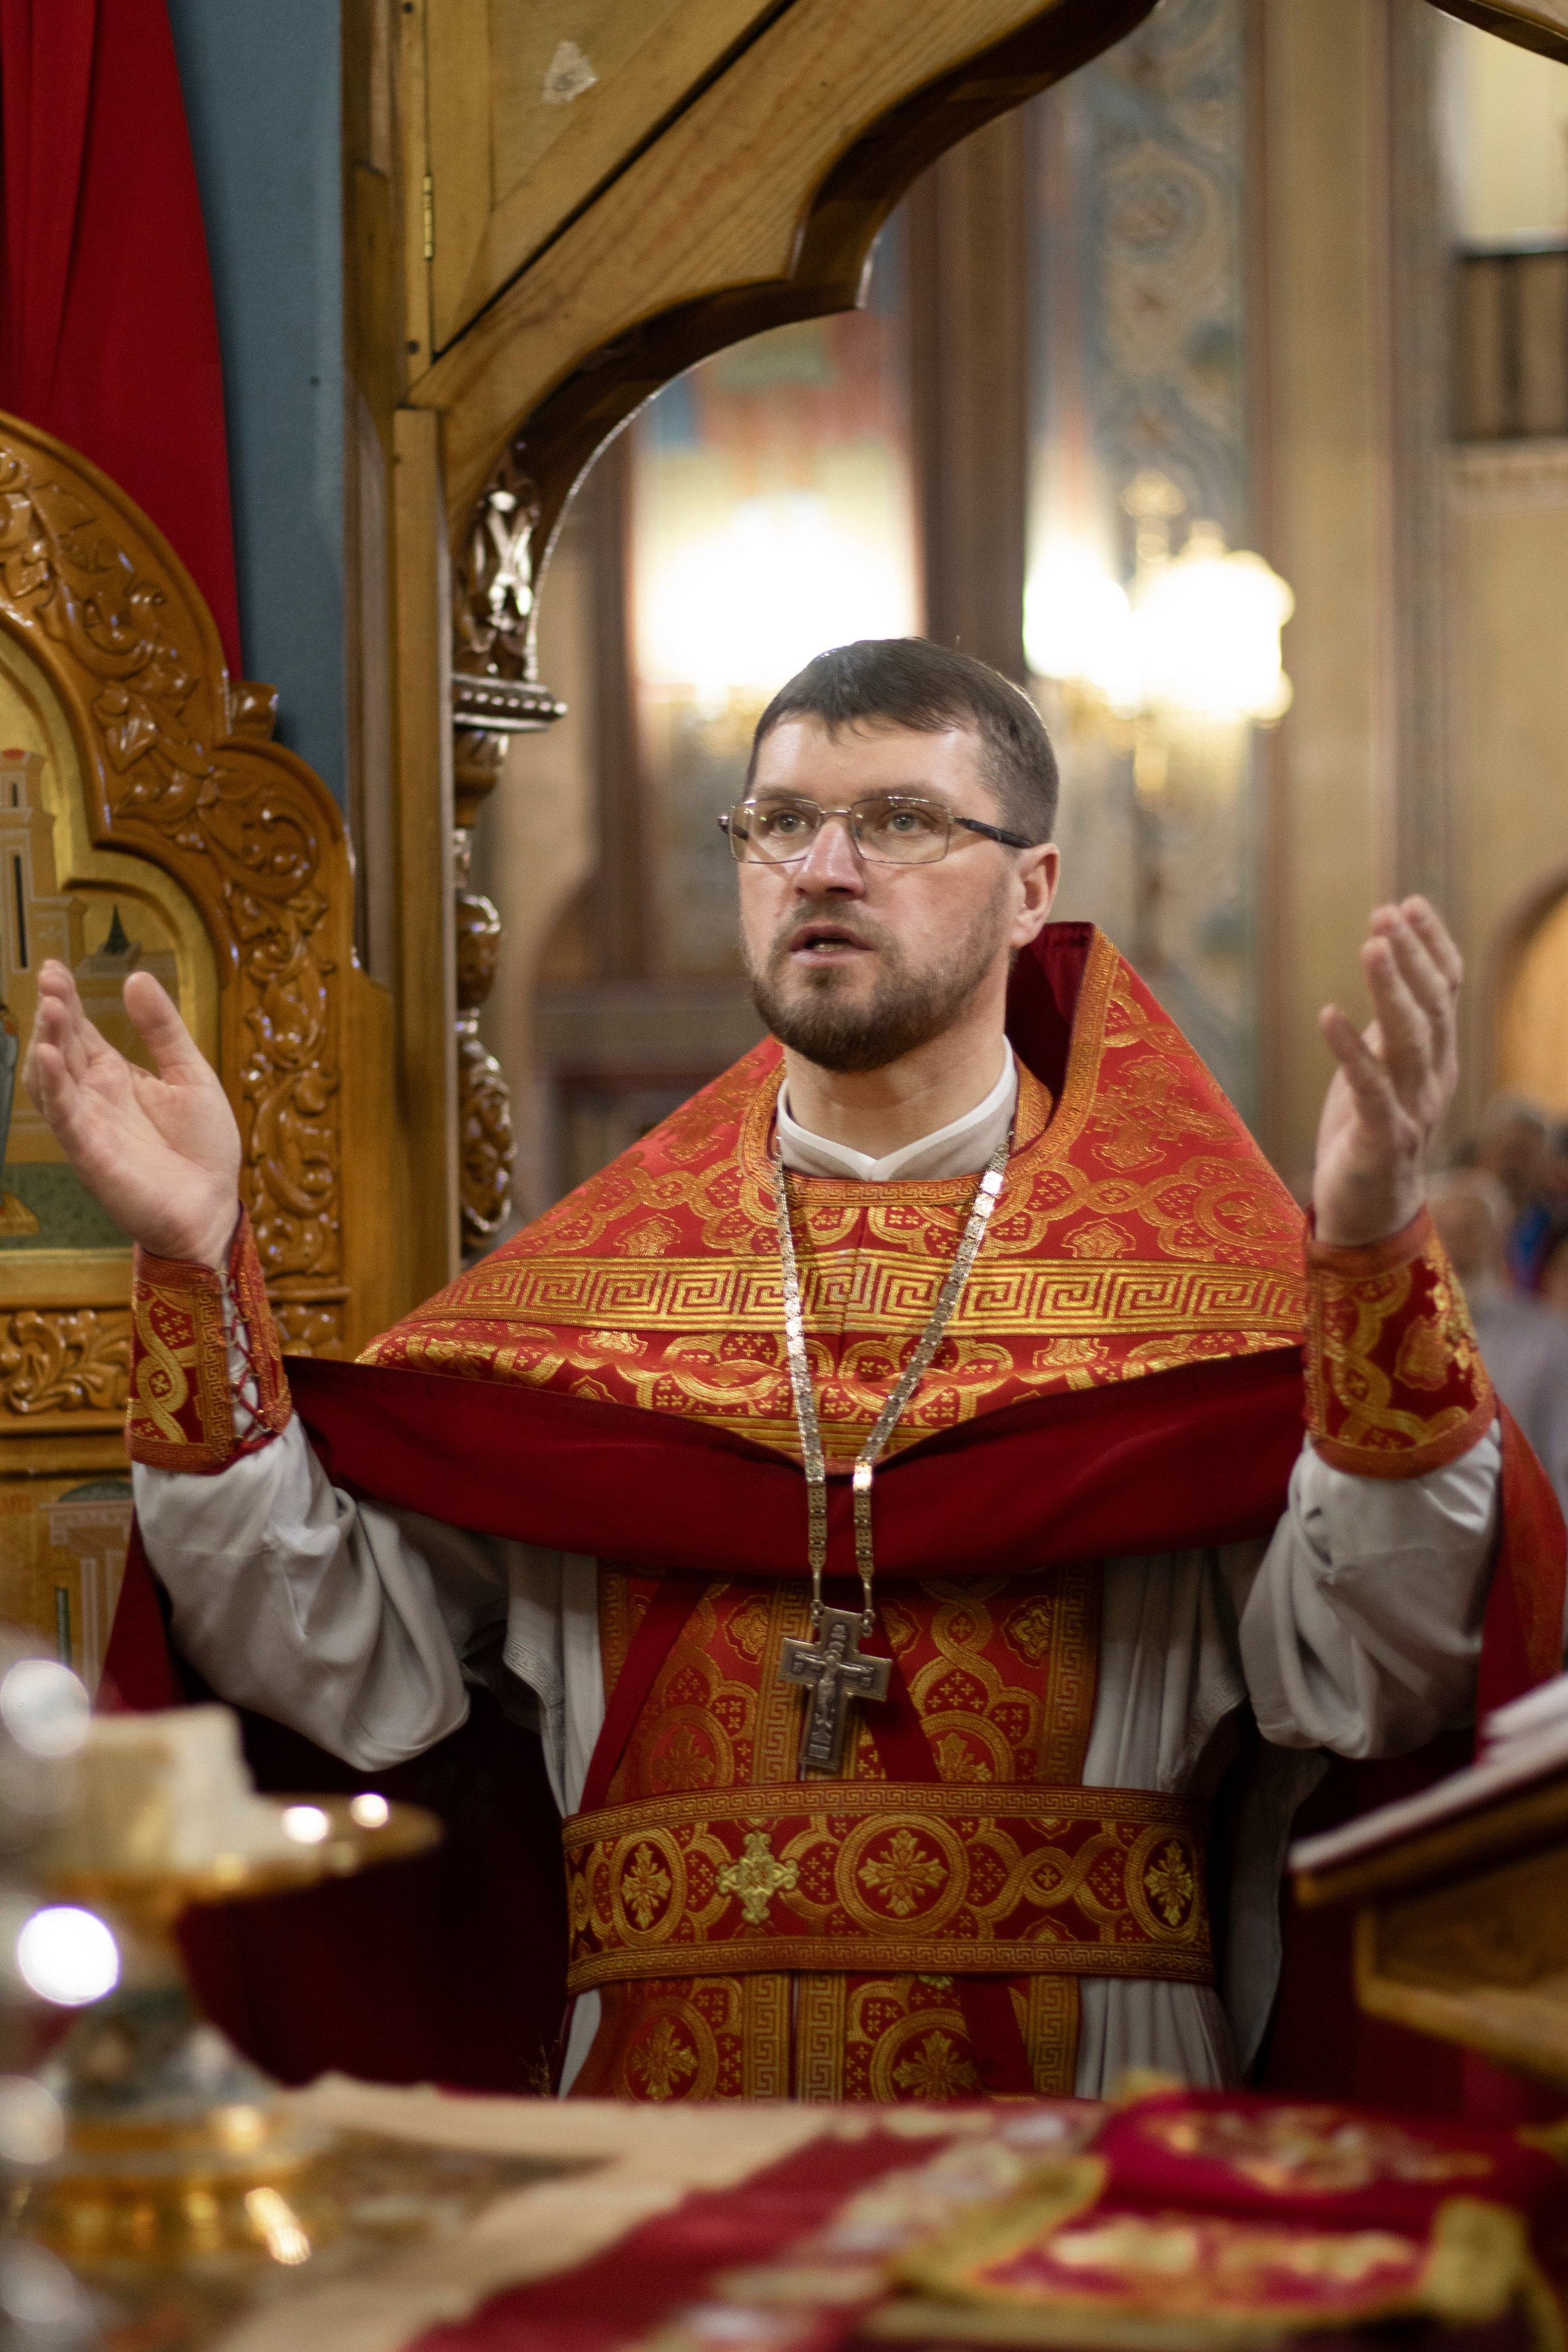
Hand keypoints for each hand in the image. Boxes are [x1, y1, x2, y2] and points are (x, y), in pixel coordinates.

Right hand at [21, 962, 240, 1268]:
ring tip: (52, 1007)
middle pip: (63, 1047)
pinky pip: (63, 1116)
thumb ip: (164, 1030)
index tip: (55, 967)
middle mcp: (94, 1097)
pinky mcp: (90, 1152)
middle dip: (54, 1012)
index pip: (81, 1032)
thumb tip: (136, 978)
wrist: (213, 1209)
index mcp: (117, 1077)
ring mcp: (88, 1124)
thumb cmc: (203, 1150)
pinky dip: (53, 1086)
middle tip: (51, 978)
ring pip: (53, 1078)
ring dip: (48, 1042)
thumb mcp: (191, 1075)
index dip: (67, 1000)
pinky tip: (48, 1055)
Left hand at [1313, 897, 1460, 1248]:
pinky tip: (1328, 1015)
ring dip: (1390, 991)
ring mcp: (1411, 1112)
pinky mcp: (1381, 1142)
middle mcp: (1433, 1081)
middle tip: (1385, 915)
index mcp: (1436, 1060)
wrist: (1368, 1217)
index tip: (1407, 904)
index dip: (1431, 947)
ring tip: (1371, 946)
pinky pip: (1370, 1090)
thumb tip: (1387, 967)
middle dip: (1411, 959)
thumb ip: (1391, 1029)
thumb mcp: (1382, 1071)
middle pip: (1431, 1009)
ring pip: (1408, 1042)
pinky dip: (1351, 1051)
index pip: (1446, 993)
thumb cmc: (1368, 1135)